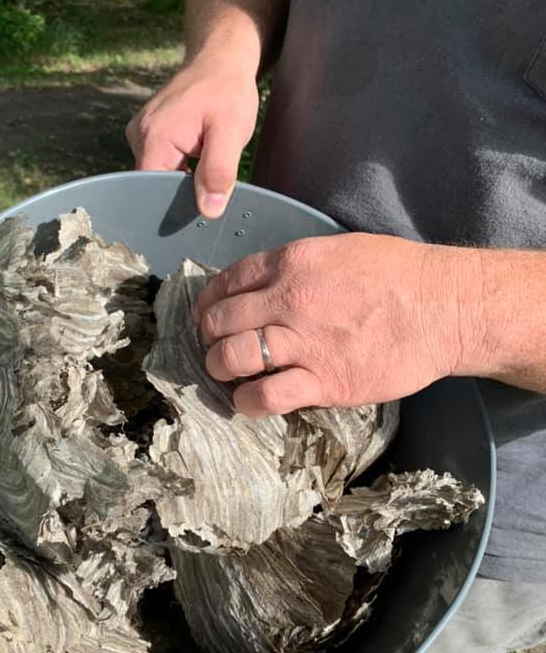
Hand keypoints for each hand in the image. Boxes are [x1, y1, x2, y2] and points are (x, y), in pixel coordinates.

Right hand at [126, 55, 258, 217]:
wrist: (221, 60)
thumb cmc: (227, 90)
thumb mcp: (231, 132)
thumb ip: (219, 172)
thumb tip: (209, 210)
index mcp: (153, 137)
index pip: (152, 192)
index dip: (174, 207)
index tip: (198, 211)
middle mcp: (139, 136)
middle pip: (153, 186)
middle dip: (181, 194)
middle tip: (210, 190)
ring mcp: (141, 134)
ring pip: (158, 177)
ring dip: (182, 181)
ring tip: (204, 168)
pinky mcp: (149, 134)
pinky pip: (160, 164)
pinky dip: (180, 170)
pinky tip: (197, 162)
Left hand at [194, 232, 482, 415]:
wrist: (444, 309)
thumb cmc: (399, 275)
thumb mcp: (340, 251)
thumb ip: (296, 267)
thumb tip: (264, 284)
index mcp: (292, 264)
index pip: (228, 281)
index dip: (209, 301)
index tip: (208, 314)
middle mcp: (289, 301)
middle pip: (221, 321)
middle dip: (209, 336)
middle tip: (215, 345)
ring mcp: (304, 344)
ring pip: (233, 357)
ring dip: (220, 368)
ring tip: (227, 373)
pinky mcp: (323, 382)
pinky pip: (266, 395)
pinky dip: (248, 401)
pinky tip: (249, 400)